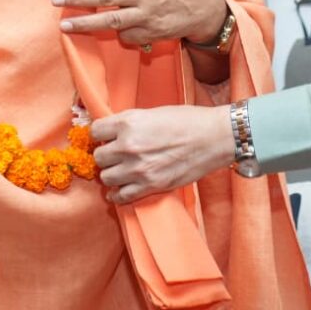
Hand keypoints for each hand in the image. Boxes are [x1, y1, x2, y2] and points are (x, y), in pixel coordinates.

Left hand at [90, 105, 235, 203]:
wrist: (214, 138)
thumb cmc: (188, 120)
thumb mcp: (153, 113)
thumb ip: (130, 123)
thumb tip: (113, 132)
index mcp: (129, 123)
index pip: (96, 131)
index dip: (102, 133)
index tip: (107, 136)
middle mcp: (129, 146)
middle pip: (99, 157)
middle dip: (107, 155)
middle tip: (117, 154)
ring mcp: (138, 169)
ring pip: (106, 177)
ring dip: (112, 174)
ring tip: (123, 170)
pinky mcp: (150, 186)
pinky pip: (120, 196)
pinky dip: (119, 194)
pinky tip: (125, 187)